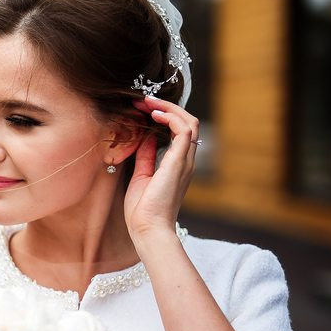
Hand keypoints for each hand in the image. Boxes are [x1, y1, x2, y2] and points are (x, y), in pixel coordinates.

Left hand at [123, 95, 199, 241]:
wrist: (147, 229)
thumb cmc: (143, 210)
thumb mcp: (141, 176)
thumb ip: (145, 156)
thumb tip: (144, 138)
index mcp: (177, 164)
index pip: (180, 131)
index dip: (164, 115)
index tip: (142, 109)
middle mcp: (185, 160)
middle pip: (188, 122)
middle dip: (166, 107)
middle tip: (144, 100)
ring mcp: (184, 161)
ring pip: (190, 122)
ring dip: (169, 108)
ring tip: (148, 102)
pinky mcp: (179, 163)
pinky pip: (184, 131)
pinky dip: (171, 118)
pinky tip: (154, 115)